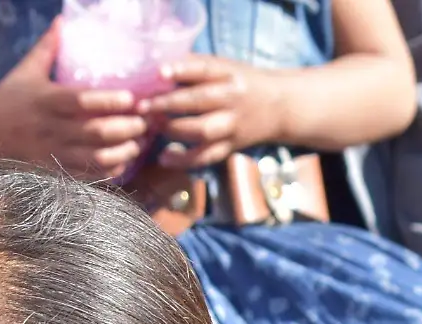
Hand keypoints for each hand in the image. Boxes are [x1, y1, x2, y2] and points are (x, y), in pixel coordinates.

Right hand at [0, 21, 149, 179]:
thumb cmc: (9, 98)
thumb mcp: (26, 71)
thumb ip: (48, 48)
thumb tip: (63, 20)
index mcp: (44, 101)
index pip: (81, 101)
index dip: (108, 101)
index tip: (132, 98)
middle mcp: (49, 129)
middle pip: (95, 133)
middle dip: (126, 128)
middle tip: (145, 122)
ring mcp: (52, 154)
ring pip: (96, 159)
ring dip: (124, 152)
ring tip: (139, 142)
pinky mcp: (54, 173)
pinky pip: (88, 177)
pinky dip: (111, 171)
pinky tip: (124, 161)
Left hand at [139, 55, 284, 167]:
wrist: (279, 108)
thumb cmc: (242, 83)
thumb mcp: (225, 66)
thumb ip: (195, 66)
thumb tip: (155, 67)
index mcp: (229, 75)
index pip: (204, 70)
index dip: (181, 70)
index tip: (159, 73)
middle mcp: (232, 100)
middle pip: (199, 101)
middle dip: (168, 104)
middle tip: (142, 107)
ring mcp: (232, 125)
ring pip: (202, 131)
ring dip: (173, 130)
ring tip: (152, 126)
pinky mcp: (231, 146)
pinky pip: (207, 156)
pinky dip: (184, 160)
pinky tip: (165, 157)